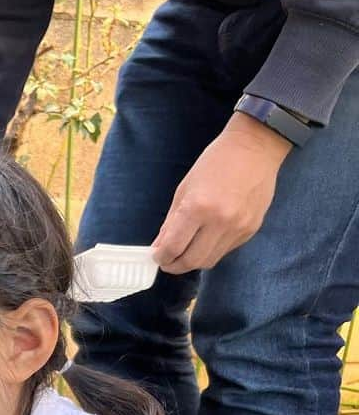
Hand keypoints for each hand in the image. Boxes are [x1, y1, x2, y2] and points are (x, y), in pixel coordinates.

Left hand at [152, 112, 290, 273]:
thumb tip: (159, 247)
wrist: (256, 148)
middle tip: (168, 261)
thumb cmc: (216, 162)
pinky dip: (212, 250)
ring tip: (185, 252)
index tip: (157, 257)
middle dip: (175, 266)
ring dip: (194, 261)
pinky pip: (226, 250)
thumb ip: (171, 222)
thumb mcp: (184, 189)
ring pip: (210, 260)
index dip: (161, 257)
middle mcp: (220, 221)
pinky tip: (206, 239)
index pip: (174, 247)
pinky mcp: (251, 229)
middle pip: (192, 261)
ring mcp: (239, 227)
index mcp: (198, 207)